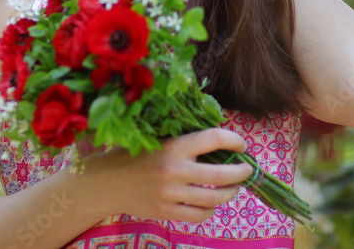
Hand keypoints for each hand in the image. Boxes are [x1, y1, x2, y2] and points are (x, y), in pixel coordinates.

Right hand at [79, 128, 254, 223]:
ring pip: (215, 197)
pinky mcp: (167, 212)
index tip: (242, 145)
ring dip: (230, 192)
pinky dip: (211, 209)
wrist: (106, 182)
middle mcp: (175, 170)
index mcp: (174, 146)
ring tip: (233, 187)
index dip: (235, 140)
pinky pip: (200, 214)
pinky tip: (211, 202)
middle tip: (247, 169)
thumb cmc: (134, 155)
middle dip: (241, 172)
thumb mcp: (158, 139)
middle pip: (223, 173)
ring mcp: (171, 194)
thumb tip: (221, 142)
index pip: (215, 139)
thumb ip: (186, 141)